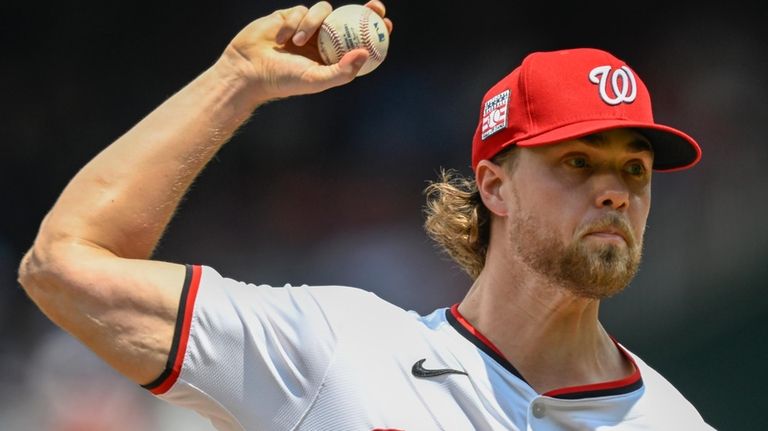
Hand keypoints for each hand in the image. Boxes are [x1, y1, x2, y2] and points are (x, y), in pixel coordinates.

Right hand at [218, 1, 392, 100]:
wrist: (248, 70)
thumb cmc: (283, 80)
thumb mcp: (315, 80)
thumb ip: (342, 71)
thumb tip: (365, 53)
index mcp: (332, 57)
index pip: (359, 41)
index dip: (375, 31)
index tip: (386, 24)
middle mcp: (323, 41)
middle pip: (350, 19)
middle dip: (365, 10)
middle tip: (375, 7)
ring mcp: (307, 27)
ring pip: (323, 10)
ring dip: (312, 24)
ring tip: (298, 43)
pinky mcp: (290, 17)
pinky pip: (299, 10)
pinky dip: (292, 24)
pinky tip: (281, 40)